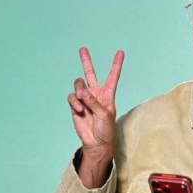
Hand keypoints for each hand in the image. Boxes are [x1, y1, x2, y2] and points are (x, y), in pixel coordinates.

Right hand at [68, 47, 123, 186]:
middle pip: (90, 73)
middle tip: (83, 49)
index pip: (113, 76)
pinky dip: (75, 102)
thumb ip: (94, 102)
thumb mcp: (105, 114)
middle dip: (86, 61)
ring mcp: (85, 98)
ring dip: (80, 92)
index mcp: (108, 94)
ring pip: (79, 84)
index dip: (117, 64)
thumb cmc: (106, 129)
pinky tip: (80, 110)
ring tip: (83, 104)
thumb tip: (82, 91)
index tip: (121, 52)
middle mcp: (96, 93)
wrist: (96, 142)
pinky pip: (72, 97)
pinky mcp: (76, 105)